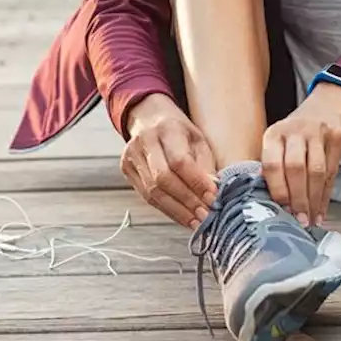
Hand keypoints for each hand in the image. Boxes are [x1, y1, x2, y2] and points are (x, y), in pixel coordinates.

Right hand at [120, 93, 218, 228]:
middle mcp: (144, 141)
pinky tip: (182, 217)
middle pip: (163, 179)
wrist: (149, 118)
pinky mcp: (126, 169)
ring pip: (153, 191)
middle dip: (186, 201)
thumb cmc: (179, 130)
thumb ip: (205, 164)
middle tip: (205, 216)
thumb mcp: (197, 139)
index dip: (196, 182)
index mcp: (166, 128)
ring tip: (196, 222)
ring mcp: (131, 156)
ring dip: (177, 211)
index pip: (179, 161)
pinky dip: (166, 209)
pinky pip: (146, 196)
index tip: (213, 198)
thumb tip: (213, 193)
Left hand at [261, 83, 340, 227]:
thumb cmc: (297, 134)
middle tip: (299, 220)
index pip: (272, 164)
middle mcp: (294, 131)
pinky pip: (332, 172)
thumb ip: (273, 167)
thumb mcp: (279, 142)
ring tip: (310, 219)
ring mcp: (317, 133)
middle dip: (298, 198)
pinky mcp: (336, 137)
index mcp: (273, 134)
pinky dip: (326, 196)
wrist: (327, 107)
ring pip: (316, 172)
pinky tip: (322, 210)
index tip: (281, 210)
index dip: (277, 190)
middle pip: (295, 169)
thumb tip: (268, 203)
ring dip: (313, 200)